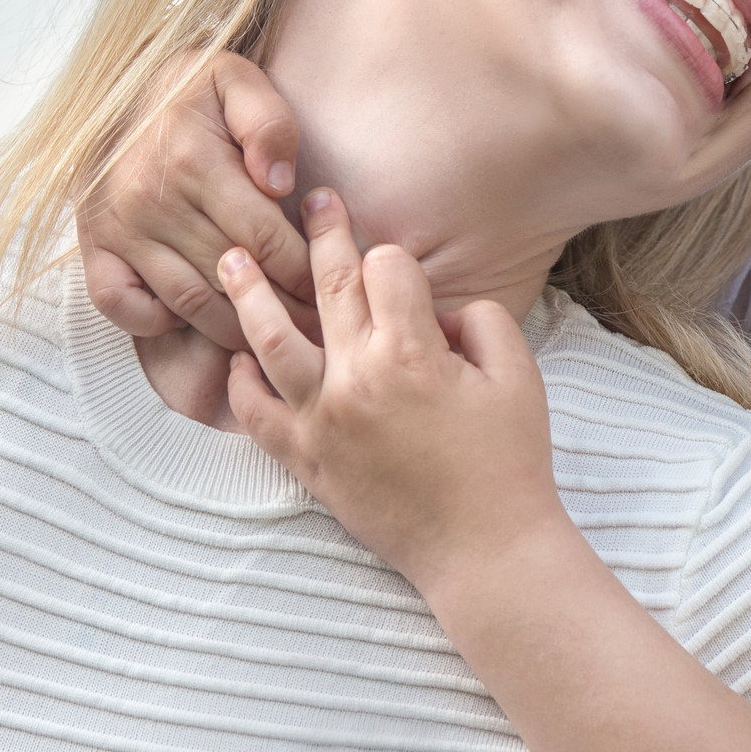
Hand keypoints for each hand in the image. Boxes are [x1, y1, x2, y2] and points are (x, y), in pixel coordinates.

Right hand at [76, 50, 313, 350]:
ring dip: (234, 327)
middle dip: (282, 308)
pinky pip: (122, 305)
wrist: (112, 91)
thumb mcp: (234, 80)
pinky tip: (192, 316)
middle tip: (316, 328)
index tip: (330, 291)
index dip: (305, 274)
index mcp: (191, 160)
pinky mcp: (93, 247)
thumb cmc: (189, 92)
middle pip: (233, 278)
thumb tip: (280, 183)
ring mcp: (116, 229)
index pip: (266, 240)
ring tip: (273, 336)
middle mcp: (148, 200)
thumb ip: (268, 122)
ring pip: (187, 302)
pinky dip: (157, 321)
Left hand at [220, 188, 566, 583]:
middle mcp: (357, 378)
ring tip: (230, 261)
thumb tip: (441, 308)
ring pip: (270, 340)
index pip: (386, 268)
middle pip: (327, 286)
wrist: (485, 551)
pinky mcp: (306, 459)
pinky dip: (241, 383)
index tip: (396, 263)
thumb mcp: (520, 377)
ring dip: (249, 294)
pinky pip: (256, 414)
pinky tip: (237, 357)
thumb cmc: (509, 464)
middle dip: (319, 235)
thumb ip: (483, 322)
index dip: (395, 257)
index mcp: (412, 352)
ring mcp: (323, 419)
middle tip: (310, 200)